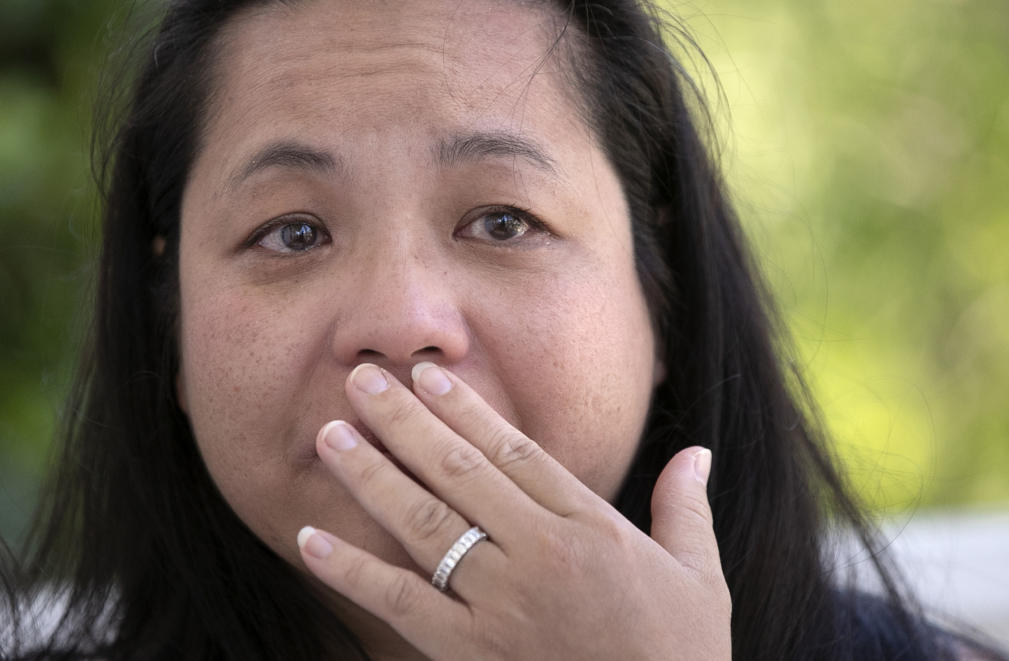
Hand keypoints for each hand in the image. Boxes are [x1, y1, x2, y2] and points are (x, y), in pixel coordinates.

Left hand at [296, 362, 731, 660]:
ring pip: (425, 525)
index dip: (467, 409)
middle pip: (458, 471)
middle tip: (360, 378)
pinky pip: (403, 604)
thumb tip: (698, 452)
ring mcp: (504, 605)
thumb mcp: (699, 578)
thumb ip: (687, 508)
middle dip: (403, 421)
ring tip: (329, 437)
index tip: (428, 376)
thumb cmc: (682, 656)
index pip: (515, 452)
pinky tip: (309, 540)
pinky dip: (353, 571)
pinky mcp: (474, 654)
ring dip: (371, 477)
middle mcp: (542, 554)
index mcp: (591, 528)